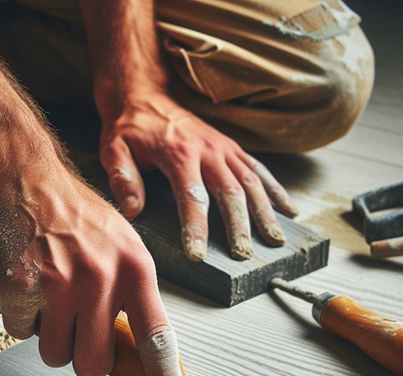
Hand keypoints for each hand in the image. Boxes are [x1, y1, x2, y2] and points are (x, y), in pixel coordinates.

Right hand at [0, 136, 191, 375]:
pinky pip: (20, 331)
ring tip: (50, 294)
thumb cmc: (76, 217)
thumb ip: (132, 300)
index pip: (159, 340)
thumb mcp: (122, 248)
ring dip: (49, 335)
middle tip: (74, 324)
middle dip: (81, 356)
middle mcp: (103, 278)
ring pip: (55, 355)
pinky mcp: (22, 285)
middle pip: (94, 365)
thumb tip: (135, 357)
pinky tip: (26, 281)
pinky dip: (20, 315)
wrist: (24, 178)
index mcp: (137, 270)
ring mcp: (61, 282)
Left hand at [98, 92, 297, 260]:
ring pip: (251, 182)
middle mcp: (208, 149)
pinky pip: (259, 169)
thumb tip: (133, 211)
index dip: (195, 227)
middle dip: (239, 226)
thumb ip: (123, 178)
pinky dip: (276, 190)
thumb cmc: (129, 127)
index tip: (197, 254)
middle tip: (243, 255)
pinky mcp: (232, 147)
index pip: (192, 197)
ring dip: (264, 212)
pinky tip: (288, 210)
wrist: (146, 93)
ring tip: (274, 241)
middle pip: (230, 192)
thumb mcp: (114, 149)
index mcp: (179, 154)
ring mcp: (224, 147)